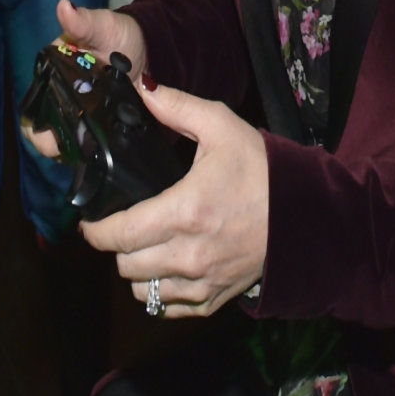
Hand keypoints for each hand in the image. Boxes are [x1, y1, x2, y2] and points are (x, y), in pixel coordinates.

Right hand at [20, 0, 149, 160]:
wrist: (149, 48)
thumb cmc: (118, 33)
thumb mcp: (101, 25)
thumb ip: (83, 21)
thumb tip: (63, 5)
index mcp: (52, 76)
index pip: (33, 108)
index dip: (37, 126)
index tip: (50, 136)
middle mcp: (60, 99)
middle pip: (44, 132)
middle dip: (53, 145)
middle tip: (73, 148)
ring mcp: (80, 115)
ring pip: (64, 143)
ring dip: (71, 151)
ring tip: (89, 151)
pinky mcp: (99, 128)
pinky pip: (88, 145)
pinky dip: (90, 151)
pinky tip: (101, 153)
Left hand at [80, 82, 266, 316]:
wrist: (305, 213)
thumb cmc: (262, 169)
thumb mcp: (221, 127)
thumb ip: (176, 107)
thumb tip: (140, 88)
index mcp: (185, 211)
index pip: (119, 234)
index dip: (94, 230)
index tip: (89, 220)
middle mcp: (189, 254)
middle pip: (125, 265)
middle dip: (115, 245)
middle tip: (121, 225)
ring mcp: (202, 282)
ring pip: (141, 291)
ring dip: (135, 270)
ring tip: (143, 246)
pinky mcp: (214, 299)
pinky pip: (167, 307)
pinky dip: (159, 292)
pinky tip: (165, 268)